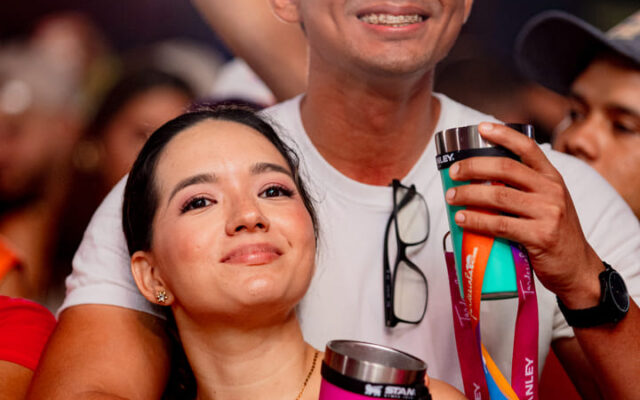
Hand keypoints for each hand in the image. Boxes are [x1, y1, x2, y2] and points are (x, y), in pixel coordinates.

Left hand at [444, 122, 602, 307]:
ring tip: (451, 197)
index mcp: (552, 178)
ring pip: (499, 196)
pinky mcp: (540, 236)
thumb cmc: (553, 233)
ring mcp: (548, 213)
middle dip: (473, 167)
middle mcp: (552, 191)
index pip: (528, 148)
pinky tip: (462, 219)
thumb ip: (525, 189)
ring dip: (469, 194)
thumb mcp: (548, 202)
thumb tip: (481, 179)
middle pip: (505, 168)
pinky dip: (477, 221)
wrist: (576, 267)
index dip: (504, 135)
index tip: (481, 128)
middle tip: (453, 172)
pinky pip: (500, 225)